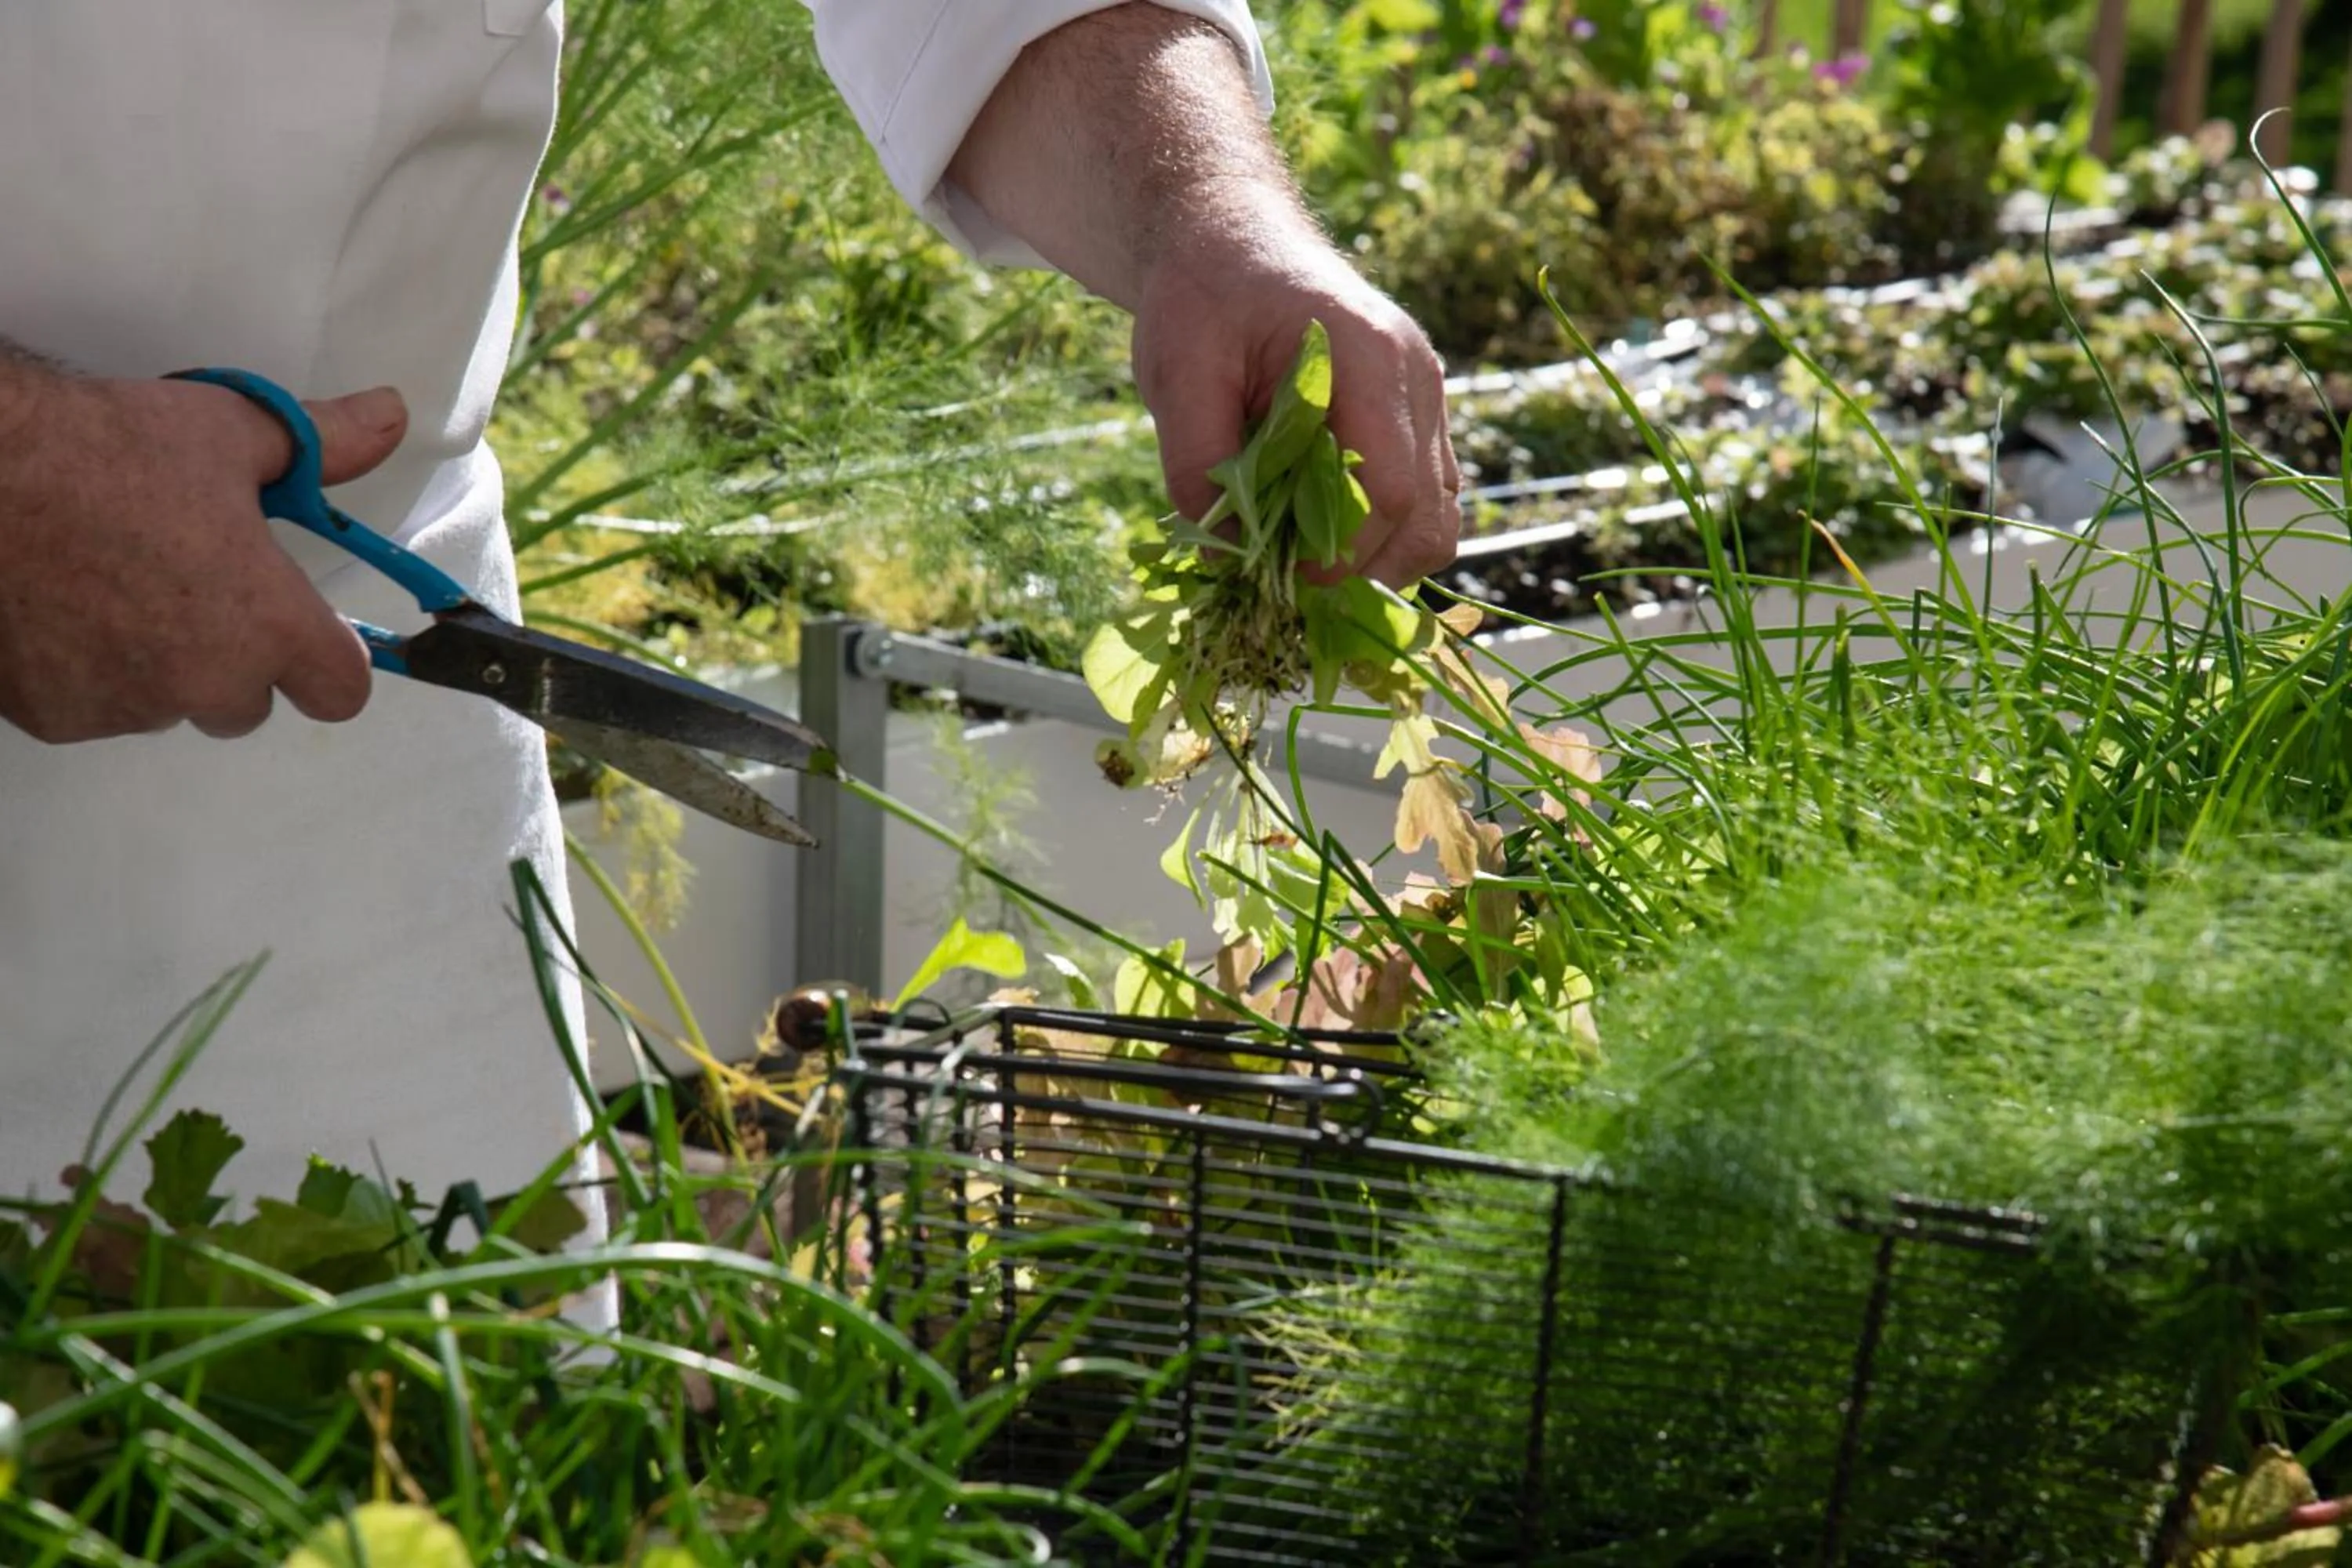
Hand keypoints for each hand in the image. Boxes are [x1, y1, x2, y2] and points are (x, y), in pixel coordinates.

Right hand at [0, 375, 407, 742]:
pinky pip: (97, 707)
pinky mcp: (56, 719)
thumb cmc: (104, 450)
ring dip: (159, 665)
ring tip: (116, 585)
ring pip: (169, 704)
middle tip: (191, 587)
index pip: (342, 692)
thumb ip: (322, 443)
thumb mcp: (229, 432)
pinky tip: (63, 608)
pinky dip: (89, 671)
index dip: (327, 659)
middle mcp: (204, 684)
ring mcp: (126, 708)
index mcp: (266, 626)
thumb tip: (390, 415)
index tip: (304, 627)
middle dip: (233, 658)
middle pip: (249, 703)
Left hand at [1132, 219, 1460, 589]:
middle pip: (1427, 516)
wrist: (1235, 240)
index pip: (1388, 486)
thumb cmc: (1205, 295)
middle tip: (1291, 590)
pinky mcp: (1417, 421)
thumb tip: (1223, 554)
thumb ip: (1196, 461)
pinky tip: (1319, 539)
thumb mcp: (1177, 370)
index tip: (1288, 583)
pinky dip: (1382, 537)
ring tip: (1304, 569)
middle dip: (1364, 571)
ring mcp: (1427, 401)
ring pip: (1437, 518)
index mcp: (1369, 357)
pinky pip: (1425, 501)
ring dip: (1379, 561)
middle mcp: (1417, 381)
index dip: (1343, 553)